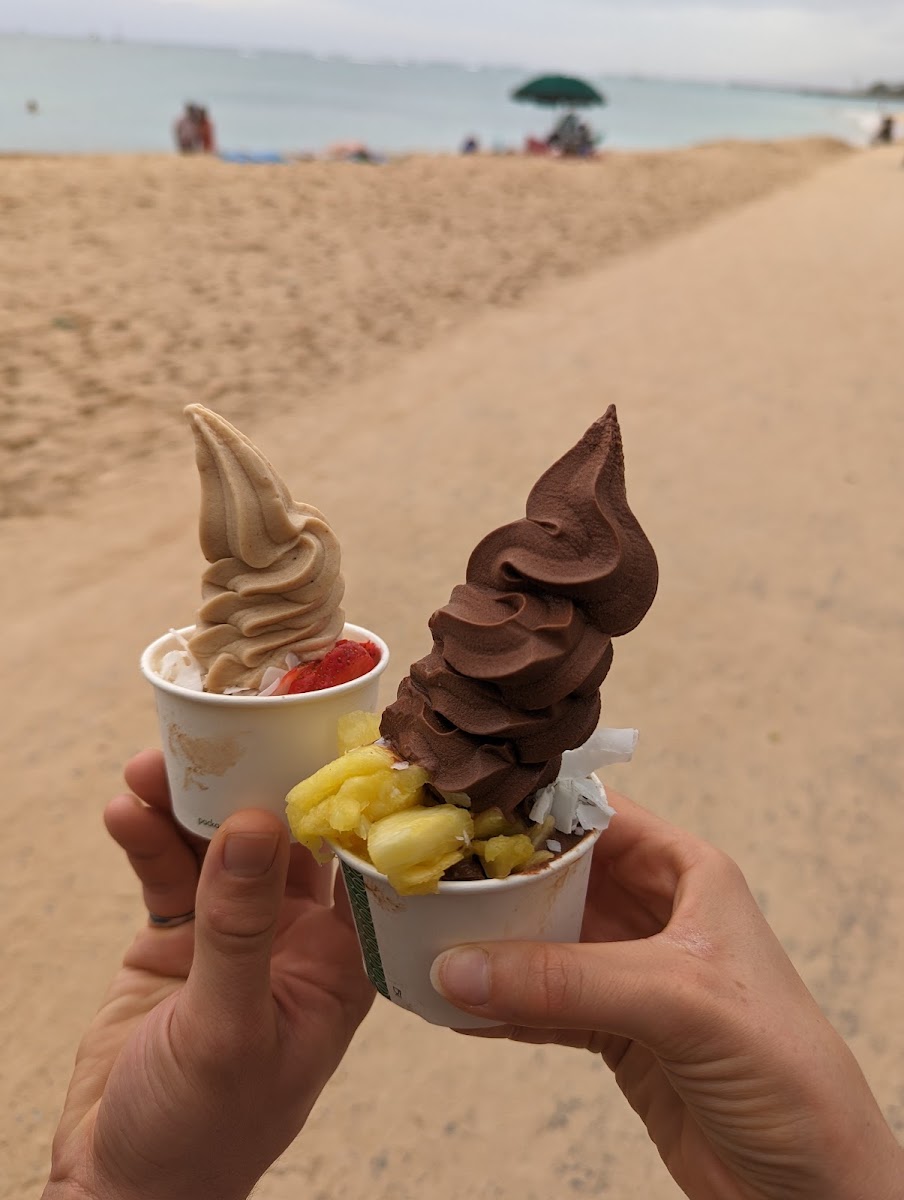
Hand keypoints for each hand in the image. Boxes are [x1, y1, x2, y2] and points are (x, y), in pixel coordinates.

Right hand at [44, 750, 373, 1199]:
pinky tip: (124, 812)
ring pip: (219, 847)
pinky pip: (166, 873)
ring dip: (187, 805)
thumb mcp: (227, 1031)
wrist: (121, 1186)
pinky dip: (146, 840)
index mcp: (340, 964)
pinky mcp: (178, 938)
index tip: (325, 734)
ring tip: (150, 767)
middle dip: (254, 786)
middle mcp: (296, 939)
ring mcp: (235, 934)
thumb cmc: (201, 1135)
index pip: (357, 864)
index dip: (346, 800)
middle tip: (224, 733)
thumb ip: (240, 928)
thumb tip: (255, 822)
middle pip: (284, 839)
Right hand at [432, 794, 903, 1199]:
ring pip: (543, 942)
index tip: (461, 811)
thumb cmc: (789, 1073)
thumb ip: (568, 981)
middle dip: (496, 879)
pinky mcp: (616, 1032)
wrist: (813, 1191)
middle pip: (558, 876)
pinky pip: (542, 1005)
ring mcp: (632, 974)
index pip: (597, 816)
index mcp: (688, 874)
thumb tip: (460, 966)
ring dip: (489, 946)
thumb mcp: (679, 1002)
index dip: (532, 809)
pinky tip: (456, 1007)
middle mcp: (656, 914)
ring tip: (426, 941)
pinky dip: (499, 1005)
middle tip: (428, 880)